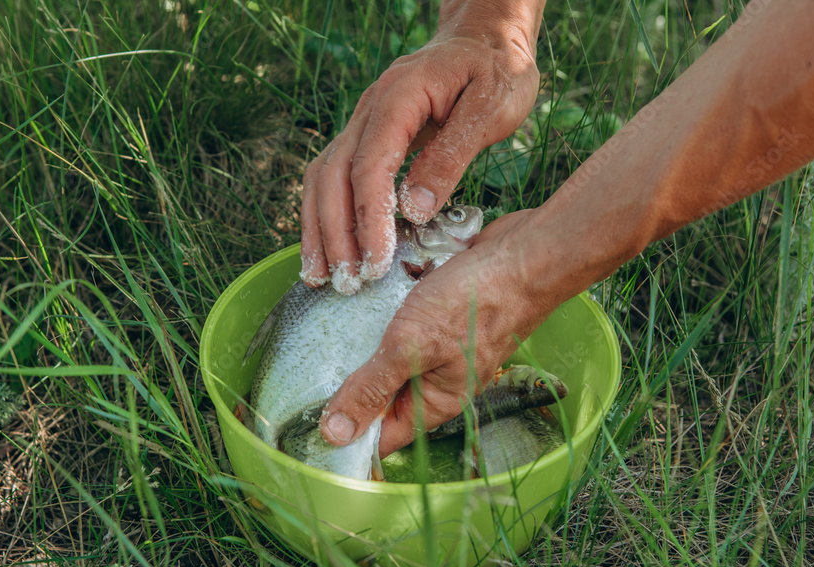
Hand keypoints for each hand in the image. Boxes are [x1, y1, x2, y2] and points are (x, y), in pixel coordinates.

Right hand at [300, 12, 540, 293]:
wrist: (485, 37)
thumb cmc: (495, 69)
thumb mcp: (490, 108)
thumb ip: (451, 157)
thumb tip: (414, 211)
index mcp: (398, 97)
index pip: (369, 167)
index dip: (368, 220)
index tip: (375, 263)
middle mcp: (368, 110)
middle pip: (332, 176)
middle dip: (335, 233)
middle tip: (348, 282)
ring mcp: (361, 123)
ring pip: (321, 178)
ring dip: (319, 229)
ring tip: (322, 277)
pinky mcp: (365, 138)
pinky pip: (332, 177)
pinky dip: (325, 215)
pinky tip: (329, 249)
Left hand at [318, 210, 562, 455]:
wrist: (524, 254)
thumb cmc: (476, 301)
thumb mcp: (412, 347)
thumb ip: (372, 388)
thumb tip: (334, 434)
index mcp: (436, 403)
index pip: (382, 437)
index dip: (346, 438)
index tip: (304, 430)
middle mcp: (437, 382)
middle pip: (381, 400)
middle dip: (347, 390)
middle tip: (302, 379)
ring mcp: (438, 349)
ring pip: (388, 361)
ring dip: (361, 350)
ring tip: (321, 340)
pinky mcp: (438, 320)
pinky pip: (400, 330)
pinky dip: (380, 321)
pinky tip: (356, 307)